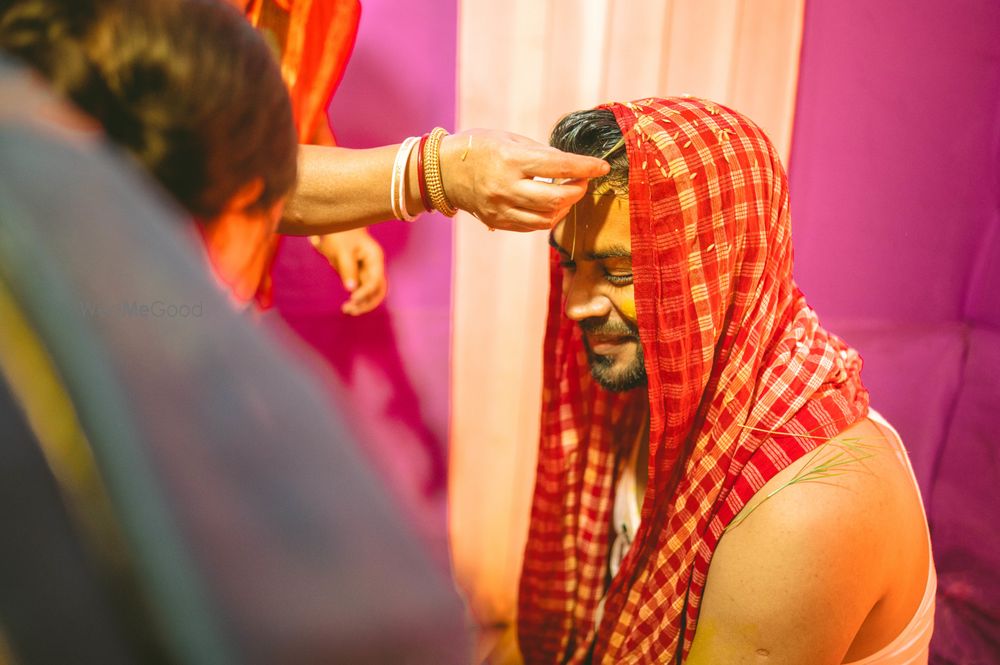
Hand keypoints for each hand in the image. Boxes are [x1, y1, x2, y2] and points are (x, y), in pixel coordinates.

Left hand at [309, 228, 386, 315]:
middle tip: (349, 310)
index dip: (366, 292)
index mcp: (375, 258)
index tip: (352, 299)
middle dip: (366, 302)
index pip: (376, 281)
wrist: (336, 225)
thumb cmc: (339, 235)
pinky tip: (348, 305)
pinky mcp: (361, 275)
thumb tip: (351, 289)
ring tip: (347, 310)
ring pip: (372, 293)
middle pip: (378, 290)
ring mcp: (369, 271)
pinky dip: (358, 300)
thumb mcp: (341, 250)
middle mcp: (375, 266)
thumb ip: (347, 269)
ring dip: (362, 304)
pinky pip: (364, 291)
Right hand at [439, 129, 609, 231]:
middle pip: (557, 197)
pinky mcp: (498, 221)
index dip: (585, 167)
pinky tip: (550, 205)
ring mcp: (501, 208)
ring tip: (567, 192)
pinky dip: (548, 216)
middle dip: (578, 190)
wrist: (442, 170)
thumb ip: (540, 152)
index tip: (601, 166)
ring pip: (548, 217)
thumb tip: (571, 164)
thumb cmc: (477, 147)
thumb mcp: (509, 138)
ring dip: (565, 206)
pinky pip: (532, 225)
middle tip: (583, 180)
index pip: (559, 166)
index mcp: (511, 159)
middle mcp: (507, 187)